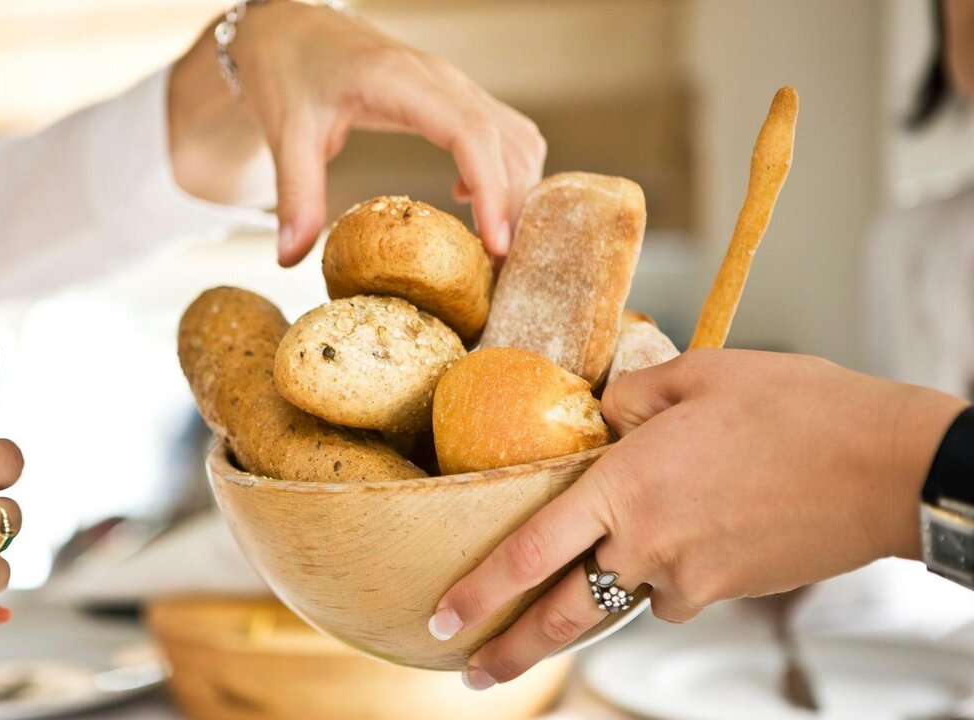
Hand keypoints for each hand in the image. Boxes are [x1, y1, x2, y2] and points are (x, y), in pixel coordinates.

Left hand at [167, 1, 545, 265]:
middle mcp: (443, 80)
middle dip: (513, 207)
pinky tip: (469, 202)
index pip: (471, 133)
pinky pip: (503, 133)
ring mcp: (454, 86)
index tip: (496, 245)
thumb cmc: (290, 72)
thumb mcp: (287, 133)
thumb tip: (288, 259)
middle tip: (501, 269)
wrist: (292, 27)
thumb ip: (295, 194)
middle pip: (507, 142)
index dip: (493, 190)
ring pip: (515, 138)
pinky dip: (506, 172)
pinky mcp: (455, 97)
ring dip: (517, 192)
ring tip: (495, 249)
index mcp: (402, 82)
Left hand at [431, 350, 968, 688]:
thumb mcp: (699, 374)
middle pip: (560, 614)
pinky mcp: (726, 593)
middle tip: (473, 671)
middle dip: (509, 651)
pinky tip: (689, 538)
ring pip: (621, 597)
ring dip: (591, 605)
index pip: (529, 550)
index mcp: (626, 485)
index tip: (442, 617)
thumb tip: (602, 415)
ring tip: (565, 611)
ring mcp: (688, 577)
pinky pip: (673, 593)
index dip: (479, 590)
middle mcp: (647, 543)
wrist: (887, 466)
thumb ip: (631, 397)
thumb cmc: (795, 408)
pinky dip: (663, 575)